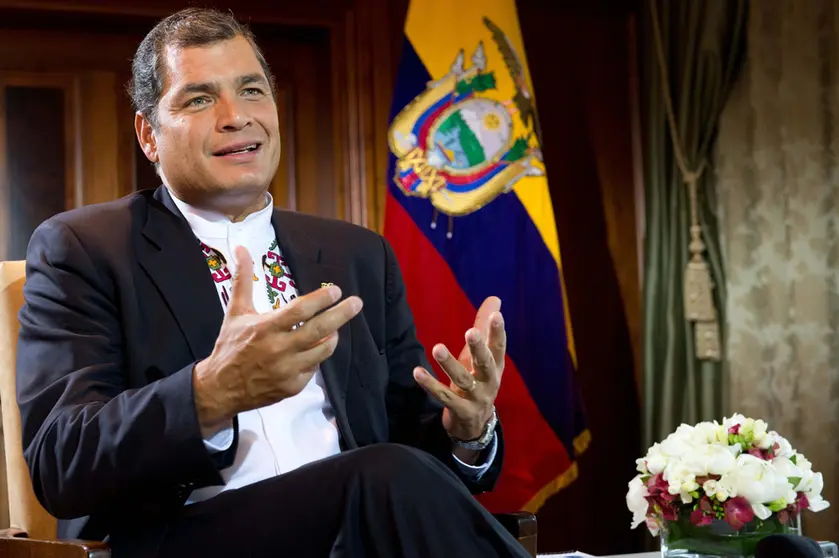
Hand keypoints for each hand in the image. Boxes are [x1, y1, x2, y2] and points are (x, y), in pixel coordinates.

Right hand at [193, 246, 362, 434]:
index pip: (300, 310)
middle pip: (319, 329)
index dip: (321, 299)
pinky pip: (314, 368)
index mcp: (265, 328)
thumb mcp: (235, 311)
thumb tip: (241, 248)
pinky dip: (316, 357)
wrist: (221, 388)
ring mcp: (287, 370)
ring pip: (322, 350)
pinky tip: (312, 350)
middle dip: (342, 314)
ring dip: (331, 336)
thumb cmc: (230, 346)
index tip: (337, 291)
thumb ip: (243, 279)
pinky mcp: (293, 387)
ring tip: (334, 327)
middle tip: (357, 303)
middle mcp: (278, 349)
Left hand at [412, 296, 505, 441]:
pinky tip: (417, 372)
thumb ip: (485, 328)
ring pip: (462, 380)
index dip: (498, 331)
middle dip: (478, 348)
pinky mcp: (460, 411)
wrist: (476, 425)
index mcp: (496, 367)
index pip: (499, 347)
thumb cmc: (479, 381)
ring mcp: (476, 398)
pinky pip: (444, 397)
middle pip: (485, 363)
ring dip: (449, 364)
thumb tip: (495, 299)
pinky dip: (430, 385)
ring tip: (437, 348)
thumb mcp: (484, 356)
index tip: (496, 315)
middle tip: (471, 332)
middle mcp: (489, 382)